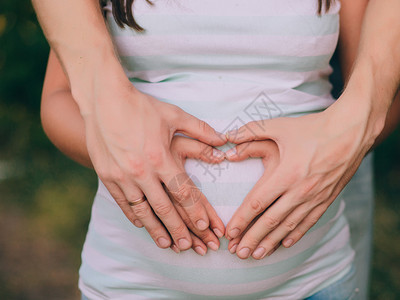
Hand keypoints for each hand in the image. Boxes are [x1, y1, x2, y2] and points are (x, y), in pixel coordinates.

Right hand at [84, 86, 226, 250]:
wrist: (103, 100)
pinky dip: (134, 216)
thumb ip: (201, 130)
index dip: (194, 212)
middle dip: (178, 229)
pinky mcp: (107, 175)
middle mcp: (141, 171)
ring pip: (142, 210)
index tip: (204, 228)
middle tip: (188, 247)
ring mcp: (121, 175)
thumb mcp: (174, 115)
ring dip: (155, 229)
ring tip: (167, 244)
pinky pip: (122, 202)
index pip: (182, 192)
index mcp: (160, 157)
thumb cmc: (141, 107)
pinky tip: (142, 225)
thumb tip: (224, 140)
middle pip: (163, 208)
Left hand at [224, 99, 376, 259]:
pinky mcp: (326, 199)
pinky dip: (295, 235)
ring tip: (257, 255)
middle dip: (252, 238)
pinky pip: (308, 222)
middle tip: (239, 254)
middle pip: (271, 221)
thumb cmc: (312, 128)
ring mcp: (315, 198)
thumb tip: (228, 137)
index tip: (230, 233)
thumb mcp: (280, 126)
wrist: (350, 132)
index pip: (258, 203)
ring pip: (288, 226)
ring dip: (271, 242)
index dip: (242, 220)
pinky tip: (285, 244)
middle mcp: (300, 190)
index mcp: (286, 174)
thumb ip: (251, 132)